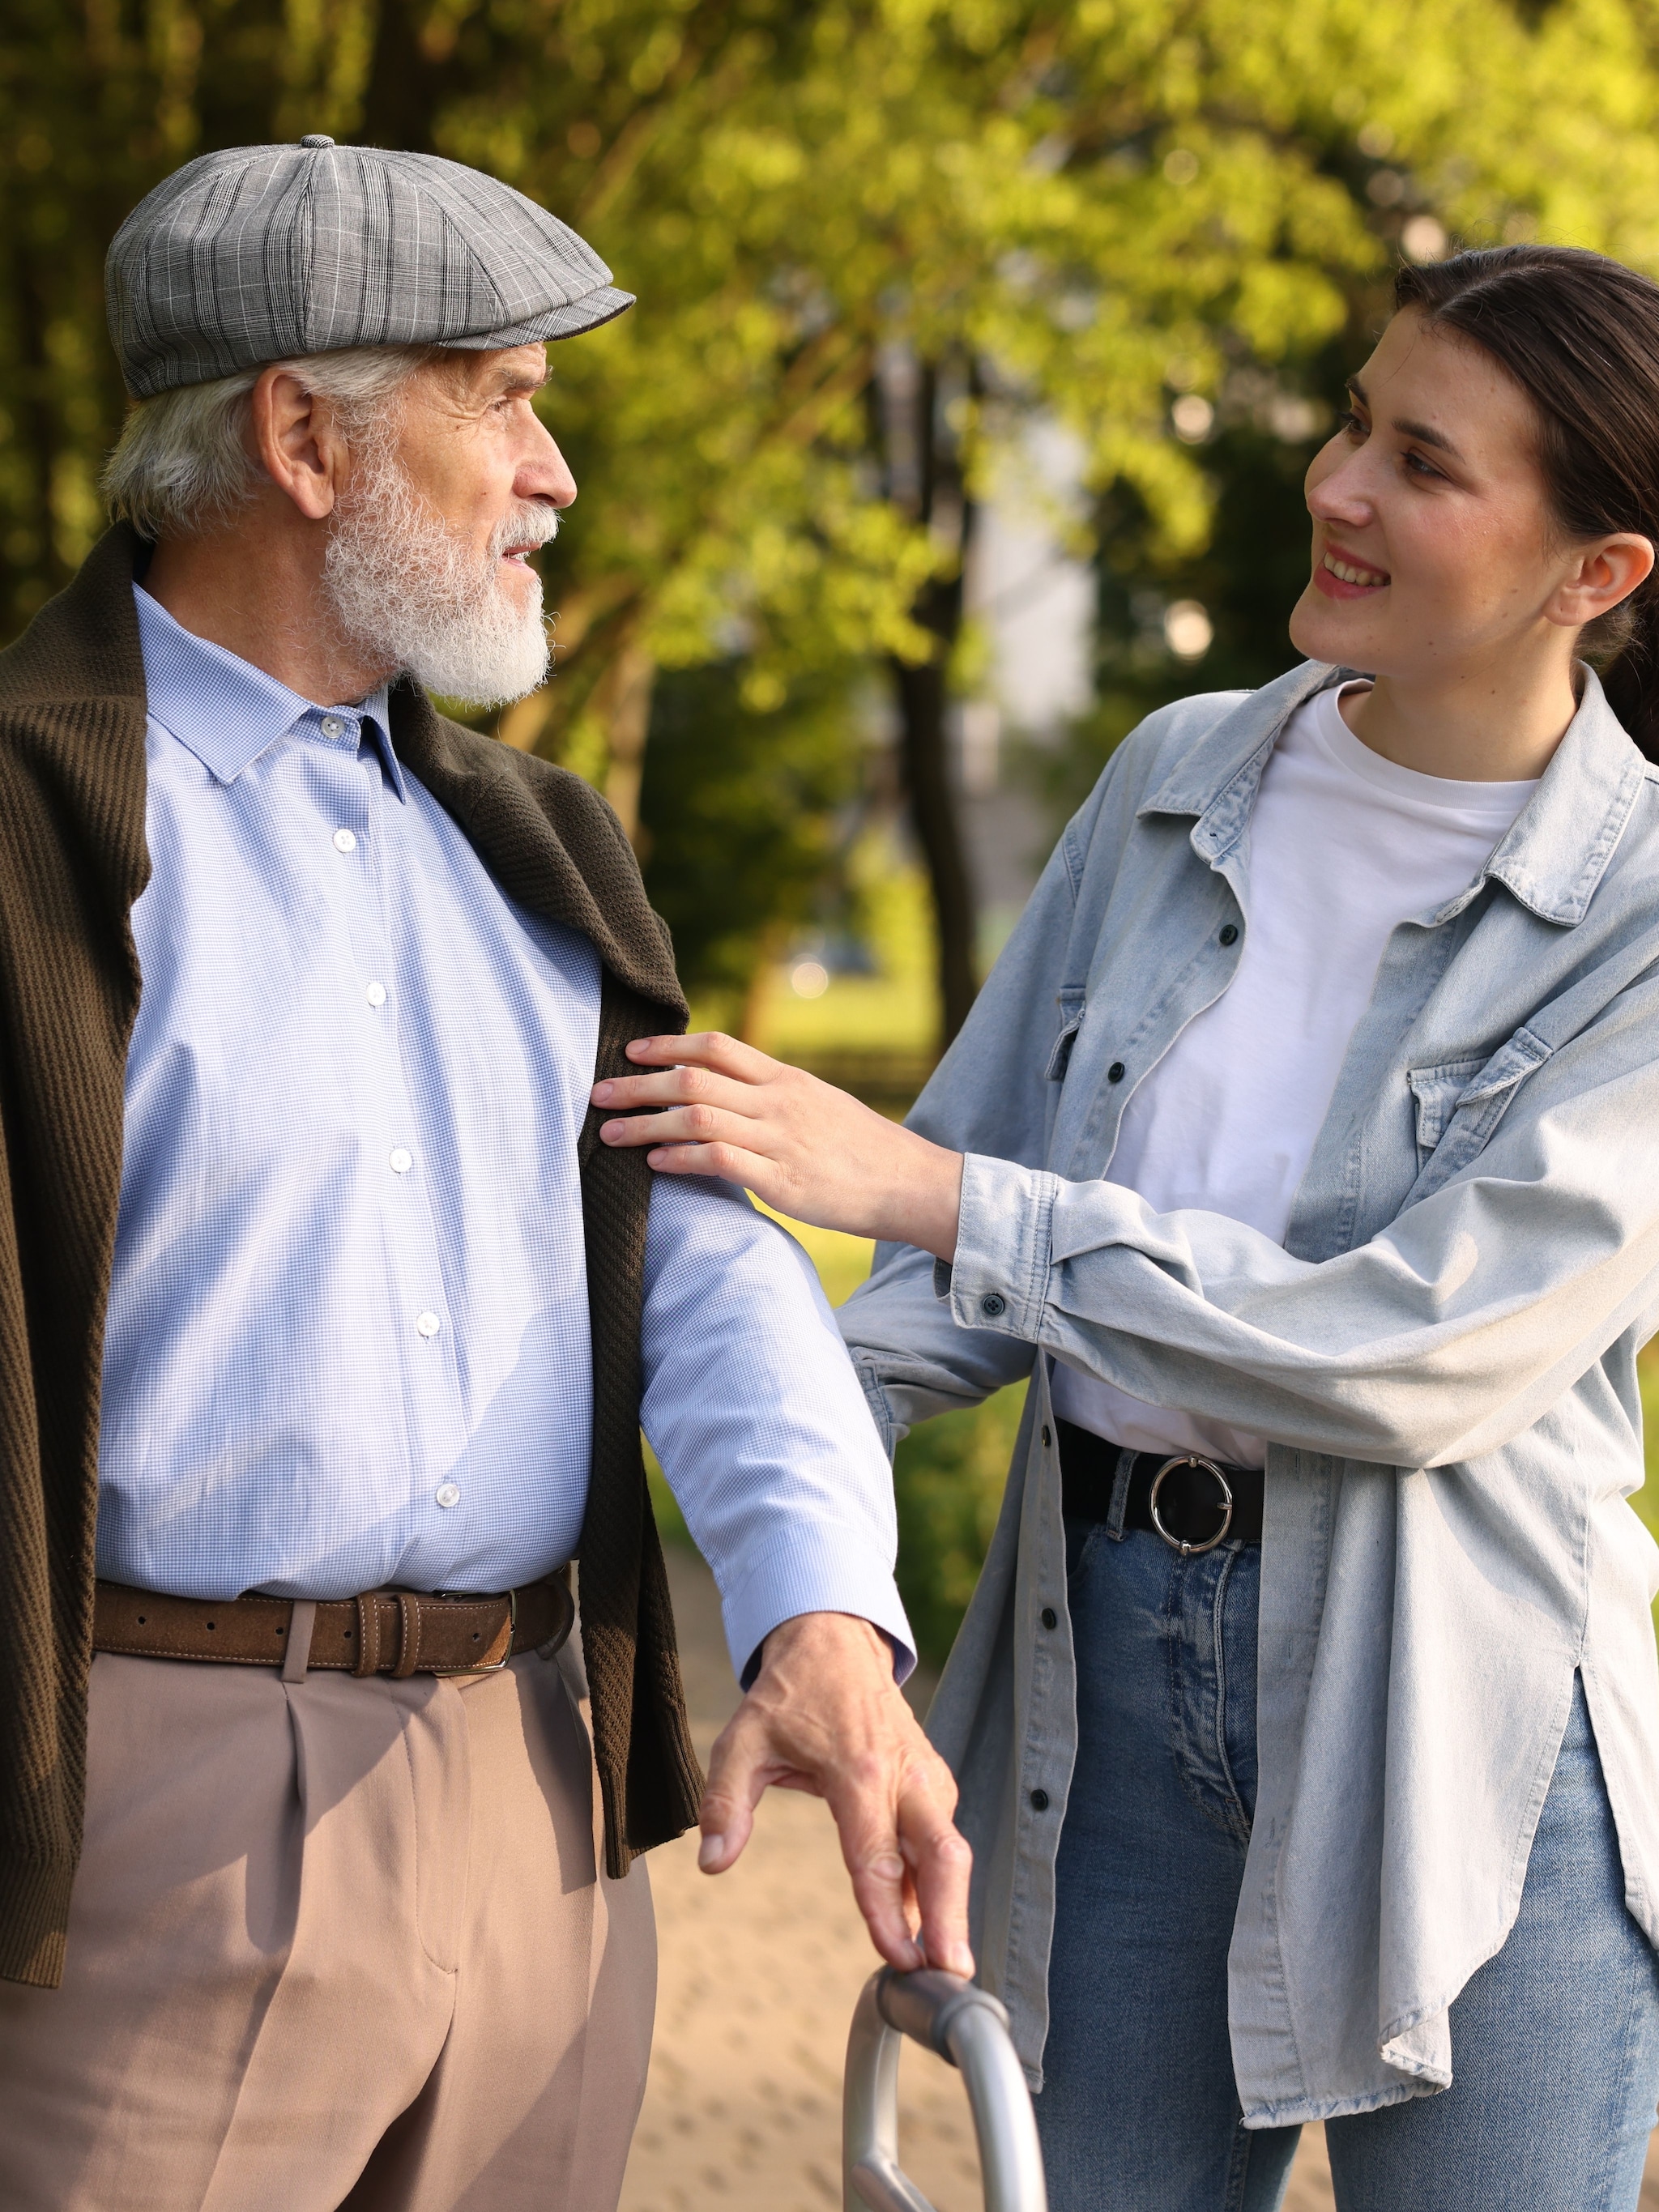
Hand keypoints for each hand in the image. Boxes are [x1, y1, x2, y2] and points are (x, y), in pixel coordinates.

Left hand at [592, 1032, 963, 1259]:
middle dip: (639, 1085)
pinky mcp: (782, 1181)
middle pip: (695, 1079)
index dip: (668, 1046)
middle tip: (598, 1093)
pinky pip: (719, 1160)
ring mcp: (780, 1140)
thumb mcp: (818, 1105)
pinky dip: (679, 1159)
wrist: (911, 1184)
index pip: (718, 1047)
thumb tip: (724, 1095)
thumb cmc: (862, 1149)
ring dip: (646, 1124)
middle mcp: (779, 1102)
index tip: (631, 1052)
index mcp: (787, 1079)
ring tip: (610, 1132)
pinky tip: (654, 1164)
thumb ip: (772, 1096)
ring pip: (698, 1117)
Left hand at [698, 1610, 973, 1976]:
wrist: (835, 1643)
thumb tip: (711, 1862)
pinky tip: (927, 1923)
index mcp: (858, 1767)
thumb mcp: (742, 1739)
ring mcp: (926, 1776)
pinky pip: (943, 1836)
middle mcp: (904, 1774)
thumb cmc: (788, 1696)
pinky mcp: (934, 1780)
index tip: (897, 1958)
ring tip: (946, 1966)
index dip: (886, 1910)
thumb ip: (725, 1801)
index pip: (876, 1852)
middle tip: (951, 1975)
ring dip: (952, 1906)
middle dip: (949, 1917)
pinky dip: (941, 1881)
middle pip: (942, 1854)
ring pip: (950, 1848)